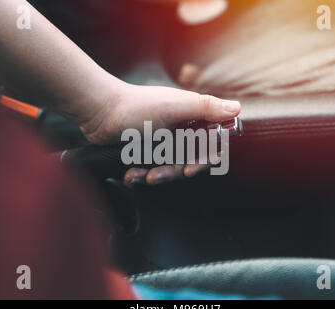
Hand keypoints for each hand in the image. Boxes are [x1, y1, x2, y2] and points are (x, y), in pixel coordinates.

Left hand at [79, 82, 240, 186]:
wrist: (98, 112)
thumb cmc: (133, 106)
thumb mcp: (172, 106)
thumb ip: (205, 107)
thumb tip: (237, 108)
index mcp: (191, 115)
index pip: (212, 141)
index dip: (206, 156)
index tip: (193, 166)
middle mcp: (181, 128)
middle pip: (192, 159)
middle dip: (175, 169)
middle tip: (159, 173)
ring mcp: (165, 140)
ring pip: (172, 167)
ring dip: (157, 174)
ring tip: (143, 175)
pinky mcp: (149, 151)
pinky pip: (153, 168)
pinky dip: (142, 173)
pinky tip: (132, 174)